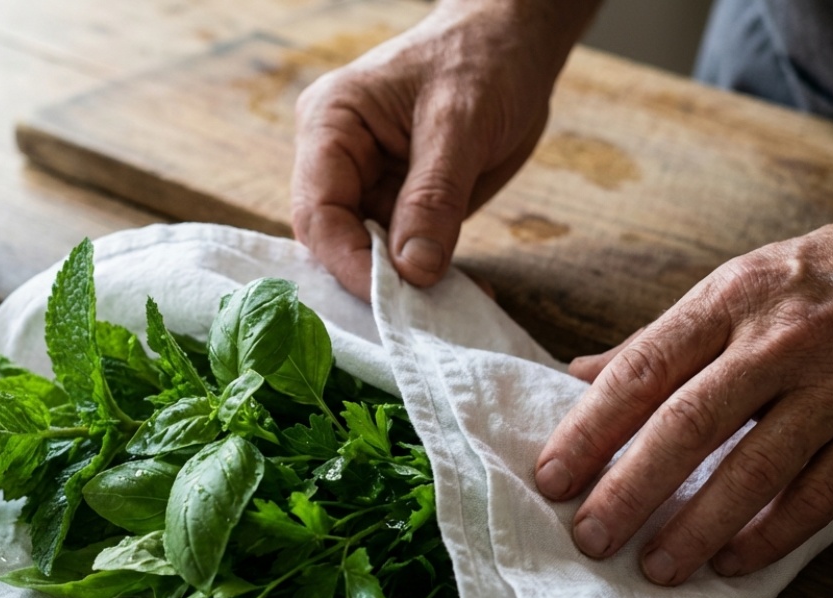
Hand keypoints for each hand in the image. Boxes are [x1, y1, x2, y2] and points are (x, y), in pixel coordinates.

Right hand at [291, 0, 598, 298]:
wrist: (514, 43)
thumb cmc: (482, 60)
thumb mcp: (461, 123)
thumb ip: (433, 197)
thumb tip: (413, 270)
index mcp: (330, 125)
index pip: (318, 210)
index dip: (348, 261)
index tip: (391, 298)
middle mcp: (337, 161)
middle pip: (333, 241)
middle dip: (373, 281)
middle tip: (419, 318)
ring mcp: (366, 186)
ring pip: (367, 256)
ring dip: (404, 288)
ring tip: (445, 311)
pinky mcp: (397, 206)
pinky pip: (401, 254)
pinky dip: (428, 277)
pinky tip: (461, 292)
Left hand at [536, 210, 832, 584]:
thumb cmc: (820, 281)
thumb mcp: (737, 286)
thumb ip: (660, 339)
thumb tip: (579, 374)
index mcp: (728, 301)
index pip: (643, 370)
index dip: (590, 429)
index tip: (551, 477)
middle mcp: (779, 342)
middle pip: (688, 424)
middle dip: (630, 488)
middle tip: (590, 537)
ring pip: (755, 468)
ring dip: (698, 526)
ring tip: (654, 568)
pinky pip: (821, 494)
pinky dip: (772, 534)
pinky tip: (731, 562)